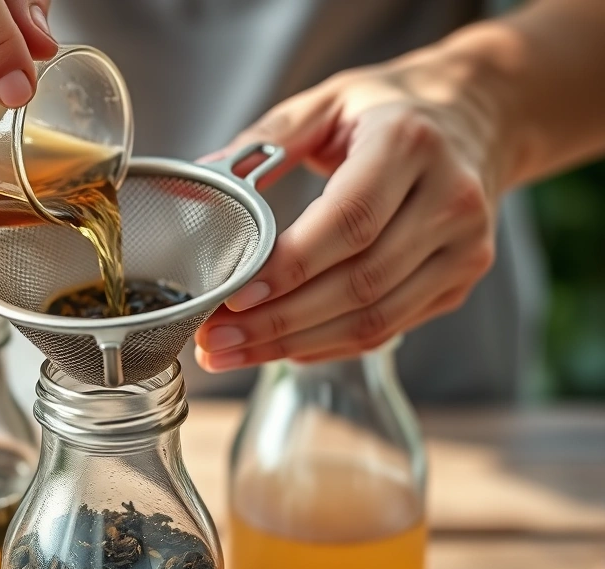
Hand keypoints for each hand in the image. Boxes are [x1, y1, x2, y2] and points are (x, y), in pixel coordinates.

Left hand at [195, 50, 506, 369]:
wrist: (478, 116)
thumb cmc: (390, 109)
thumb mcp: (329, 101)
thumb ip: (269, 137)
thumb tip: (204, 176)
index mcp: (408, 143)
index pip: (350, 219)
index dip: (291, 266)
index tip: (234, 295)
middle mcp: (448, 198)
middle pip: (360, 281)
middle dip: (279, 320)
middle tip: (216, 338)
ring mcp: (464, 245)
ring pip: (376, 317)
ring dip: (297, 344)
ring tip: (234, 351)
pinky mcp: (460, 279)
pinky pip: (390, 327)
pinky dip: (330, 345)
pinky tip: (282, 350)